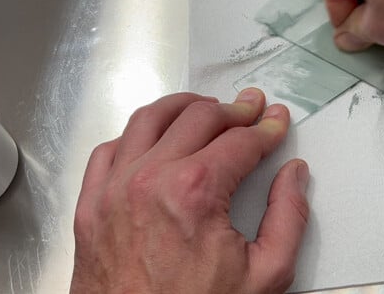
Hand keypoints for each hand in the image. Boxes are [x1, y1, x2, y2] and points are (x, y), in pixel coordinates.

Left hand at [70, 89, 309, 293]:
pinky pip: (109, 150)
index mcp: (195, 193)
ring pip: (149, 120)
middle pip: (199, 118)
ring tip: (205, 107)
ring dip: (183, 107)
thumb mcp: (265, 276)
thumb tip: (293, 176)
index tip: (274, 122)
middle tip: (250, 107)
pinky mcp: (90, 207)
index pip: (240, 141)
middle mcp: (150, 180)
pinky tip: (152, 137)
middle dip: (233, 109)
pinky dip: (135, 134)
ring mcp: (113, 190)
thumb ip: (288, 217)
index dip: (265, 127)